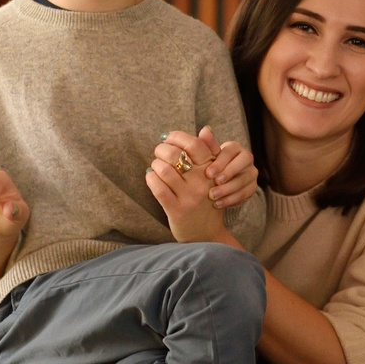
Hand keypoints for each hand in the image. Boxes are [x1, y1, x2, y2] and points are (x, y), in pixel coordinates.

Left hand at [146, 130, 235, 245]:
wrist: (207, 234)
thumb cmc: (207, 199)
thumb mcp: (213, 175)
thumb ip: (210, 151)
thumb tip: (205, 129)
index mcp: (211, 170)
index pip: (193, 144)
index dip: (176, 136)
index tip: (168, 138)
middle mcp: (202, 182)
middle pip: (175, 155)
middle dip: (161, 149)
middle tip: (159, 151)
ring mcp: (189, 197)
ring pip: (164, 170)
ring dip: (155, 165)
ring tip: (156, 166)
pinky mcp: (176, 210)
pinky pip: (157, 188)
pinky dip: (151, 179)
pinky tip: (152, 177)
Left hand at [203, 130, 257, 210]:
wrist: (216, 181)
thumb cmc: (210, 166)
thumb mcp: (206, 157)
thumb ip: (206, 145)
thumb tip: (205, 130)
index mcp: (235, 148)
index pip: (231, 151)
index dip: (220, 162)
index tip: (208, 174)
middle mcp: (247, 159)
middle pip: (242, 165)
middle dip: (228, 176)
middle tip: (213, 185)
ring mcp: (252, 173)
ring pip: (245, 181)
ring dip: (228, 190)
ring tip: (213, 197)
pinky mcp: (252, 187)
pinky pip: (246, 194)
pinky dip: (232, 200)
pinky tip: (219, 204)